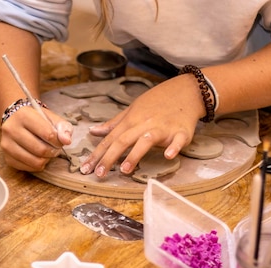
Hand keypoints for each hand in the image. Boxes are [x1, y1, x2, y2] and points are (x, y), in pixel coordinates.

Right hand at [0, 106, 72, 171]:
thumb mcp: (51, 117)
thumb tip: (66, 141)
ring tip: (46, 153)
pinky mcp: (6, 157)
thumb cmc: (36, 118)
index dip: (58, 141)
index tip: (59, 141)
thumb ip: (63, 127)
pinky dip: (36, 165)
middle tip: (54, 148)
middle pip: (40, 150)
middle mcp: (11, 129)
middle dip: (52, 152)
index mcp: (24, 116)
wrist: (16, 119)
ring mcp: (7, 144)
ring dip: (45, 160)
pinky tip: (37, 157)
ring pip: (34, 161)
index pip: (48, 134)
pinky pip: (27, 168)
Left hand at [79, 75, 204, 177]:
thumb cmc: (156, 103)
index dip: (97, 154)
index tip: (85, 168)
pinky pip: (178, 140)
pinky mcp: (181, 132)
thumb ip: (113, 124)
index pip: (110, 139)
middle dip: (109, 158)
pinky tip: (168, 155)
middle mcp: (144, 124)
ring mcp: (162, 128)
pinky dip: (174, 147)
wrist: (185, 91)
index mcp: (131, 120)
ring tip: (124, 170)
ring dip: (135, 155)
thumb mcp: (132, 110)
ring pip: (145, 141)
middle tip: (98, 174)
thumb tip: (93, 131)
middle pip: (123, 141)